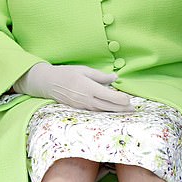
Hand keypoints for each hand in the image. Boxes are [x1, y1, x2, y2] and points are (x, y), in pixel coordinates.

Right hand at [13, 62, 132, 111]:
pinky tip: (110, 110)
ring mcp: (82, 105)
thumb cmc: (66, 73)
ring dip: (114, 111)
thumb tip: (114, 78)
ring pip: (102, 111)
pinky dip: (104, 111)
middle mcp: (86, 98)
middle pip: (108, 106)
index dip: (121, 99)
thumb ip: (100, 76)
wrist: (48, 83)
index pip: (109, 96)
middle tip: (132, 109)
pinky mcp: (79, 109)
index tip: (128, 98)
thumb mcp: (83, 70)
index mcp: (88, 87)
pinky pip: (95, 111)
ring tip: (125, 111)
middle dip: (121, 108)